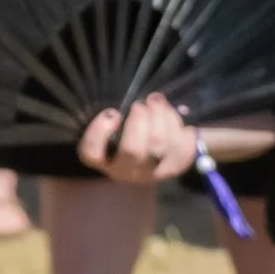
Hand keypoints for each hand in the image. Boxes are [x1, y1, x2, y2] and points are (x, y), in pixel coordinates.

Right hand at [78, 94, 200, 184]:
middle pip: (132, 149)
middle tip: (139, 105)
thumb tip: (118, 107)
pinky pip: (181, 147)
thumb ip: (113, 116)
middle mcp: (128, 170)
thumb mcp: (114, 127)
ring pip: (159, 146)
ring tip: (156, 101)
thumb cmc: (128, 133)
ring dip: (160, 116)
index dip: (99, 131)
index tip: (112, 112)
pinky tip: (173, 116)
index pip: (92, 153)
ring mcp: (153, 172)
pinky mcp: (175, 167)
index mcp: (106, 159)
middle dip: (139, 119)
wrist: (157, 157)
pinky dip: (180, 127)